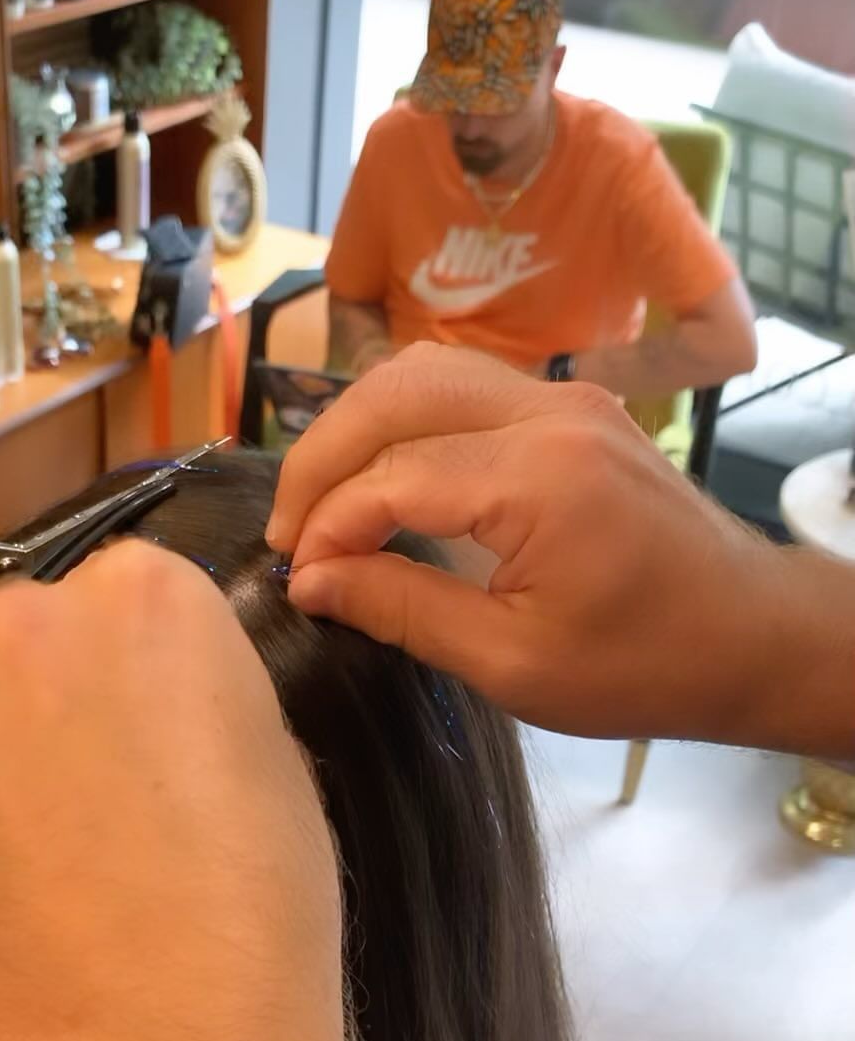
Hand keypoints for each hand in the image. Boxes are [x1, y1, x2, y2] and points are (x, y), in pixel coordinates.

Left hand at [0, 540, 343, 1040]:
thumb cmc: (257, 912)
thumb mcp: (271, 764)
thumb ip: (198, 699)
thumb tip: (154, 710)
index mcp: (147, 596)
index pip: (132, 594)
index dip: (147, 674)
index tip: (161, 737)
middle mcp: (27, 624)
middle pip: (34, 639)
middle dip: (58, 704)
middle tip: (99, 806)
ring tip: (48, 871)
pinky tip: (1, 903)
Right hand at [267, 342, 817, 753]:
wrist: (752, 636)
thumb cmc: (643, 669)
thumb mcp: (514, 664)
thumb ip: (405, 611)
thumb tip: (312, 583)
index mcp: (538, 478)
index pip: (391, 476)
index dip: (326, 526)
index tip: (296, 581)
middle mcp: (550, 413)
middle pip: (394, 392)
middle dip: (323, 457)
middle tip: (288, 533)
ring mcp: (567, 400)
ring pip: (426, 371)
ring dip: (360, 428)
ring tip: (323, 504)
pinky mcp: (575, 409)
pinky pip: (466, 387)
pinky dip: (406, 421)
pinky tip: (382, 480)